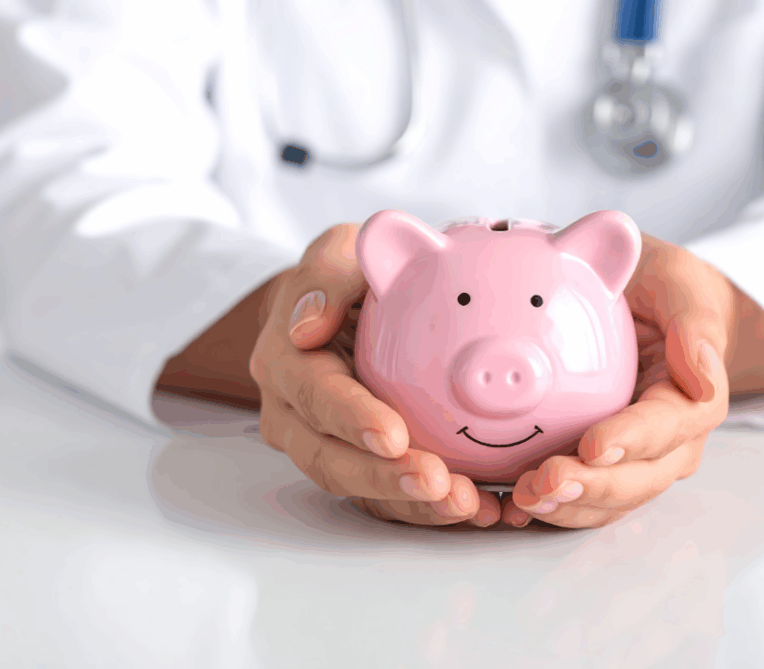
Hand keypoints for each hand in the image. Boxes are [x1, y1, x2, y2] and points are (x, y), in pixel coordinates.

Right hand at [249, 224, 501, 527]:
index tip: (395, 435)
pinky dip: (429, 509)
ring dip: (413, 504)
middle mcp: (295, 416)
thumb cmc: (347, 280)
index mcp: (284, 365)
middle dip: (385, 479)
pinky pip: (388, 498)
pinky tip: (479, 509)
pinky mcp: (359, 465)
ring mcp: (325, 446)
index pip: (313, 398)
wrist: (345, 310)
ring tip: (468, 506)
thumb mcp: (337, 254)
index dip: (351, 420)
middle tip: (441, 485)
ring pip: (361, 488)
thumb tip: (306, 326)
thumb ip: (326, 277)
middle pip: (332, 460)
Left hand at [502, 234, 734, 528]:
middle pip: (640, 478)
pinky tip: (511, 507)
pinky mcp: (604, 468)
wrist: (651, 309)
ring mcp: (638, 460)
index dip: (632, 440)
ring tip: (524, 499)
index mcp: (694, 398)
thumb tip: (704, 377)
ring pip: (611, 501)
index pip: (667, 426)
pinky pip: (582, 500)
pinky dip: (551, 508)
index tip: (594, 445)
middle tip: (547, 483)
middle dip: (594, 487)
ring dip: (569, 507)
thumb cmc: (663, 291)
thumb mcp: (679, 283)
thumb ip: (693, 322)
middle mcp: (672, 441)